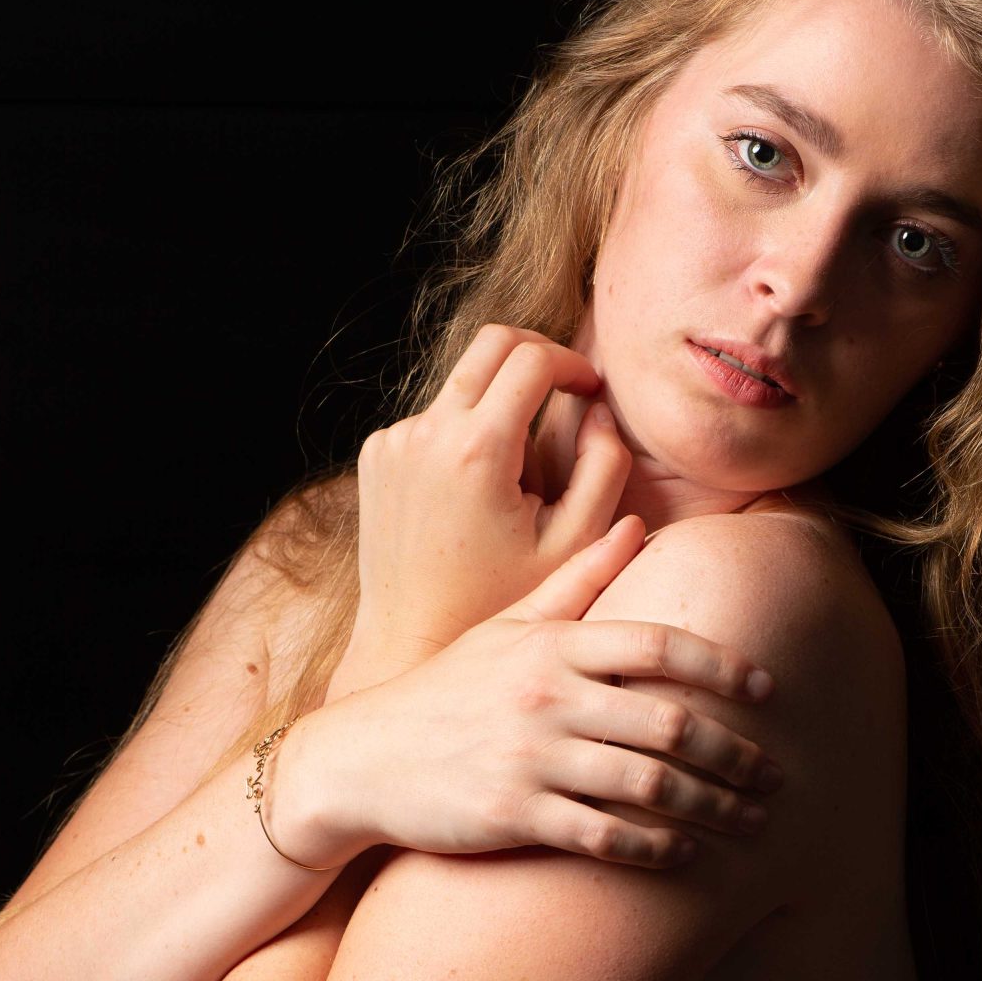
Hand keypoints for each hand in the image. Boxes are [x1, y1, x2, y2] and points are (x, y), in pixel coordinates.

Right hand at [283, 517, 783, 869]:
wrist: (362, 758)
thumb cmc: (445, 688)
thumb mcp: (506, 625)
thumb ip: (578, 579)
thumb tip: (636, 524)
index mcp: (553, 645)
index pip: (658, 645)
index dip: (723, 666)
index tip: (767, 689)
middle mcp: (548, 697)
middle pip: (669, 721)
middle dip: (734, 753)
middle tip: (774, 775)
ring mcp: (531, 758)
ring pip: (648, 784)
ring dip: (712, 807)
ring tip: (749, 822)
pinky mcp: (514, 815)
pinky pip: (604, 835)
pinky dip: (654, 847)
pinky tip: (685, 854)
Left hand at [338, 325, 629, 687]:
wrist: (414, 637)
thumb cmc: (501, 601)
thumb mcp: (573, 543)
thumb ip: (604, 468)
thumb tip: (599, 410)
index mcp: (476, 450)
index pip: (532, 359)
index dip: (573, 364)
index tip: (591, 390)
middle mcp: (426, 433)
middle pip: (491, 343)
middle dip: (538, 355)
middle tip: (566, 391)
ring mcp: (394, 441)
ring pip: (462, 382)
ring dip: (500, 402)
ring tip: (518, 474)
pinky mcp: (377, 454)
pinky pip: (432, 417)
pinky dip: (465, 432)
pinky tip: (477, 491)